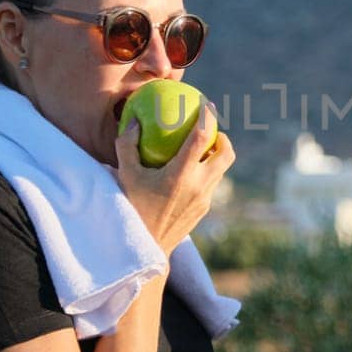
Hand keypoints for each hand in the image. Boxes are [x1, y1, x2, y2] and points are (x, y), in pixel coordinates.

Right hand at [114, 104, 234, 252]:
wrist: (146, 247)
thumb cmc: (132, 208)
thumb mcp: (125, 175)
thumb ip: (127, 146)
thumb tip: (134, 122)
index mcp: (181, 175)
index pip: (203, 138)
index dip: (208, 118)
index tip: (207, 104)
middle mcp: (199, 186)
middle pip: (226, 153)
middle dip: (223, 138)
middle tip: (212, 129)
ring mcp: (205, 199)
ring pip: (221, 170)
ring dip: (215, 156)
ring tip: (202, 148)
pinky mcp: (204, 209)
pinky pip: (211, 184)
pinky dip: (206, 172)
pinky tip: (190, 171)